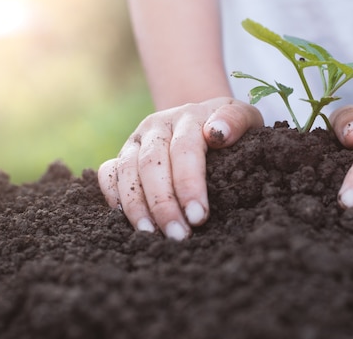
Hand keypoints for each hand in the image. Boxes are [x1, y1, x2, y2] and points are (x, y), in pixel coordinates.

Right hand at [98, 97, 262, 239]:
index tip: (199, 216)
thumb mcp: (244, 117)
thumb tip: (217, 134)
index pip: (185, 150)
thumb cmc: (229, 127)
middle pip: (152, 164)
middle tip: (178, 235)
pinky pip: (108, 174)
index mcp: (188, 117)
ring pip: (127, 171)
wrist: (203, 119)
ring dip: (136, 206)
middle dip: (164, 203)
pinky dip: (113, 196)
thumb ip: (236, 121)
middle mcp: (157, 126)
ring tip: (150, 235)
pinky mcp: (122, 155)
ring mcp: (136, 140)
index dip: (189, 184)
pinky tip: (126, 221)